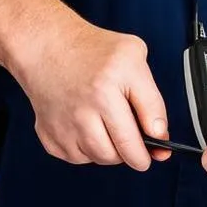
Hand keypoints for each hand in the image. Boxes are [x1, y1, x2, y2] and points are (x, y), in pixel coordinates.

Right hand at [13, 14, 169, 170]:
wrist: (47, 47)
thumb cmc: (91, 50)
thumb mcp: (134, 56)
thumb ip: (152, 98)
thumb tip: (159, 135)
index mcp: (110, 84)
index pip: (147, 129)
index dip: (158, 143)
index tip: (159, 146)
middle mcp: (87, 105)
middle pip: (124, 152)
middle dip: (138, 156)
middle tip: (138, 148)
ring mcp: (66, 122)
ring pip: (102, 158)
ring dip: (112, 152)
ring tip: (111, 131)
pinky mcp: (50, 134)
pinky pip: (78, 158)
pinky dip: (87, 150)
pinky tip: (88, 130)